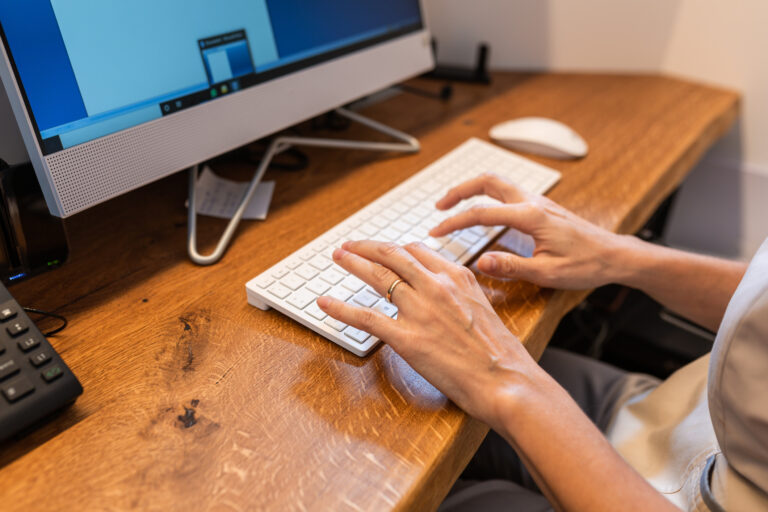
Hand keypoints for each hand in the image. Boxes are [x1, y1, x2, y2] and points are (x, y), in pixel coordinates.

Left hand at [316, 240, 539, 430]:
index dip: (393, 249)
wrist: (507, 380)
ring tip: (338, 257)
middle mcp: (436, 287)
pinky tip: (325, 303)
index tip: (382, 250)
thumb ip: (460, 295)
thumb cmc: (500, 354)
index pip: (417, 252)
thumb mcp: (483, 309)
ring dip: (352, 263)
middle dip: (366, 247)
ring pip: (376, 276)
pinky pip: (365, 317)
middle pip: (392, 255)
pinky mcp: (406, 338)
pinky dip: (340, 308)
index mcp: (458, 278)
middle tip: (350, 245)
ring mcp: (419, 311)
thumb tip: (443, 296)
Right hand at [429, 173, 627, 289]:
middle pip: (487, 182)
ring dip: (473, 190)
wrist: (615, 255)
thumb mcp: (547, 274)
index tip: (436, 233)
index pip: (482, 213)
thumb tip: (480, 263)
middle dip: (459, 191)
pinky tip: (483, 212)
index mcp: (531, 216)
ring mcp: (538, 202)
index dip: (454, 222)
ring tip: (454, 205)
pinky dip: (487, 196)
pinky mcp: (542, 207)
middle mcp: (533, 202)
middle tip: (439, 206)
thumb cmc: (586, 265)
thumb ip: (511, 267)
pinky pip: (508, 192)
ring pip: (498, 183)